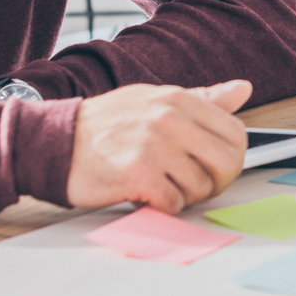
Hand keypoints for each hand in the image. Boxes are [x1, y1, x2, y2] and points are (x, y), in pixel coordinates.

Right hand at [65, 79, 250, 213]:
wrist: (53, 142)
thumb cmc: (106, 125)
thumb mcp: (154, 101)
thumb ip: (202, 99)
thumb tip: (242, 89)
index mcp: (179, 99)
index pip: (235, 133)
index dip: (231, 158)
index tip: (213, 167)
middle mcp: (170, 119)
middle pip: (227, 162)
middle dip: (215, 182)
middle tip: (192, 186)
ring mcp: (155, 146)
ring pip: (201, 187)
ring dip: (183, 196)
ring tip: (160, 186)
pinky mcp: (138, 174)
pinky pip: (174, 203)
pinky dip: (162, 207)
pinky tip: (144, 195)